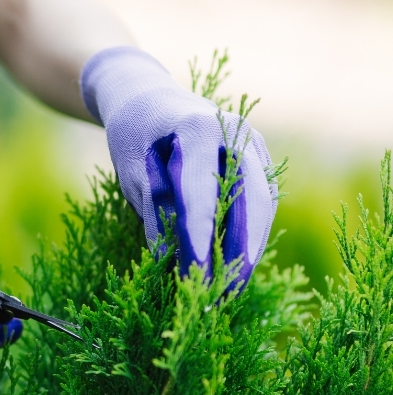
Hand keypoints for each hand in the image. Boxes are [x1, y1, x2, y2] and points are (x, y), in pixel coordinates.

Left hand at [81, 47, 276, 282]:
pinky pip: (260, 204)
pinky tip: (235, 268)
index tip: (197, 277)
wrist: (149, 98)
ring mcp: (253, 146)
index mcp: (199, 129)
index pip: (202, 193)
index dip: (200, 238)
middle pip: (250, 201)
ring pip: (262, 206)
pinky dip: (250, 236)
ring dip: (249, 250)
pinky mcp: (257, 161)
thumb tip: (168, 260)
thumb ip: (152, 210)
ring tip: (230, 292)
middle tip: (224, 297)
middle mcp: (237, 133)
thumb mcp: (132, 169)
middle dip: (239, 252)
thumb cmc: (135, 133)